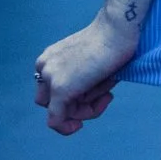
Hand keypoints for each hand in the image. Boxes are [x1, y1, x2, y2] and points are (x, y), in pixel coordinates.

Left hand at [35, 8, 140, 135]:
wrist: (116, 32)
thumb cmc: (111, 43)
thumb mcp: (88, 62)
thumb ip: (80, 79)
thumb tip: (84, 99)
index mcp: (49, 59)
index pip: (52, 89)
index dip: (73, 97)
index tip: (93, 94)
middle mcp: (44, 67)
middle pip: (52, 102)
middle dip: (76, 106)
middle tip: (103, 97)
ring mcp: (50, 79)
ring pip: (59, 112)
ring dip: (85, 111)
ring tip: (107, 94)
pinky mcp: (60, 91)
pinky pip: (56, 121)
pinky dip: (66, 128)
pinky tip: (78, 126)